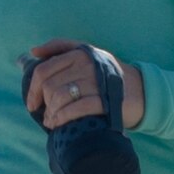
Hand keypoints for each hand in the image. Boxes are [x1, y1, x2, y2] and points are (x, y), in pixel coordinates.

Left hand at [24, 38, 145, 130]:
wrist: (141, 91)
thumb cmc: (108, 77)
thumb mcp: (89, 56)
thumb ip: (62, 49)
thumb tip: (33, 52)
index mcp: (80, 53)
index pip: (44, 69)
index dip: (32, 89)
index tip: (31, 103)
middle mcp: (87, 64)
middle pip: (50, 86)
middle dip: (45, 104)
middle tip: (46, 116)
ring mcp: (97, 81)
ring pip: (61, 97)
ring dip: (52, 114)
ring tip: (52, 122)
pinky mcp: (105, 99)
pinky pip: (76, 108)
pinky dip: (64, 118)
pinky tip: (60, 124)